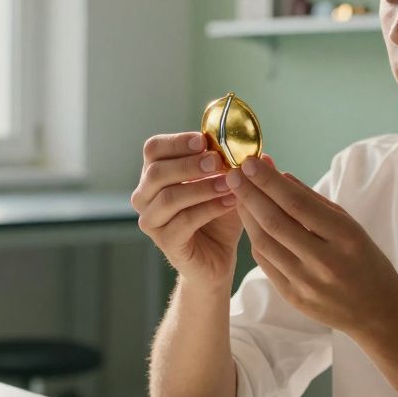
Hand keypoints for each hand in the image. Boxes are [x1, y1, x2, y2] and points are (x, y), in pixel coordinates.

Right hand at [132, 132, 241, 284]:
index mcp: (154, 174)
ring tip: (230, 184)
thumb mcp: (224, 183)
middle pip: (156, 172)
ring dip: (202, 187)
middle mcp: (144, 196)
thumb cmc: (217, 214)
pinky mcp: (165, 242)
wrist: (218, 255)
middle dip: (189, 164)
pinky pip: (184, 222)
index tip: (204, 141)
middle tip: (218, 161)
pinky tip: (230, 202)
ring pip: (169, 198)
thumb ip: (230, 164)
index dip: (177, 142)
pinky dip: (209, 209)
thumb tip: (253, 148)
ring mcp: (151, 220)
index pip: (153, 149)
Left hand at [226, 156, 397, 339]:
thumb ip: (315, 201)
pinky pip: (265, 262)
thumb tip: (280, 175)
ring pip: (264, 243)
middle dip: (250, 194)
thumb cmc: (365, 260)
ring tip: (237, 194)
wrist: (376, 311)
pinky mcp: (293, 297)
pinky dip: (255, 238)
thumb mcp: (350, 225)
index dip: (270, 182)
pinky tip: (250, 221)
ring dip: (247, 215)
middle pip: (275, 222)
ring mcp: (306, 282)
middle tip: (234, 173)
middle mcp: (325, 261)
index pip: (297, 204)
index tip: (252, 163)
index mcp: (345, 237)